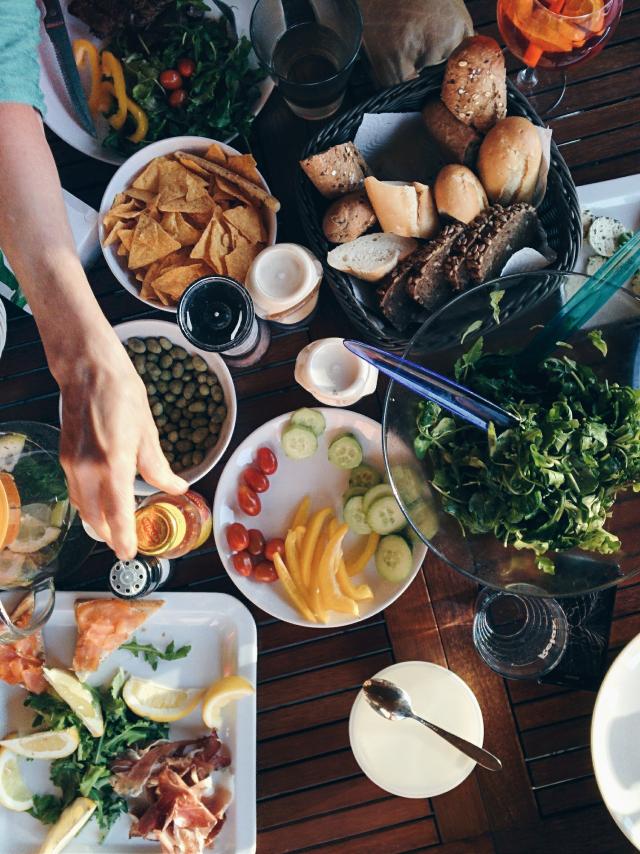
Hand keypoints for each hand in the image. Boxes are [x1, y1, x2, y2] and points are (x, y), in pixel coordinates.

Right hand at [57, 330, 186, 558]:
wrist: (88, 371)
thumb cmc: (121, 395)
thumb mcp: (148, 433)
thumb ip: (160, 467)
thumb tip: (177, 488)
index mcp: (114, 464)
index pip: (118, 513)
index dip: (124, 537)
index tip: (130, 554)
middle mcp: (87, 469)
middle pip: (96, 517)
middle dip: (110, 535)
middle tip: (125, 544)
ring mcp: (72, 464)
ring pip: (83, 506)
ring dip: (98, 521)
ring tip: (115, 528)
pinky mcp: (64, 457)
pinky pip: (76, 490)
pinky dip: (89, 502)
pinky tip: (101, 501)